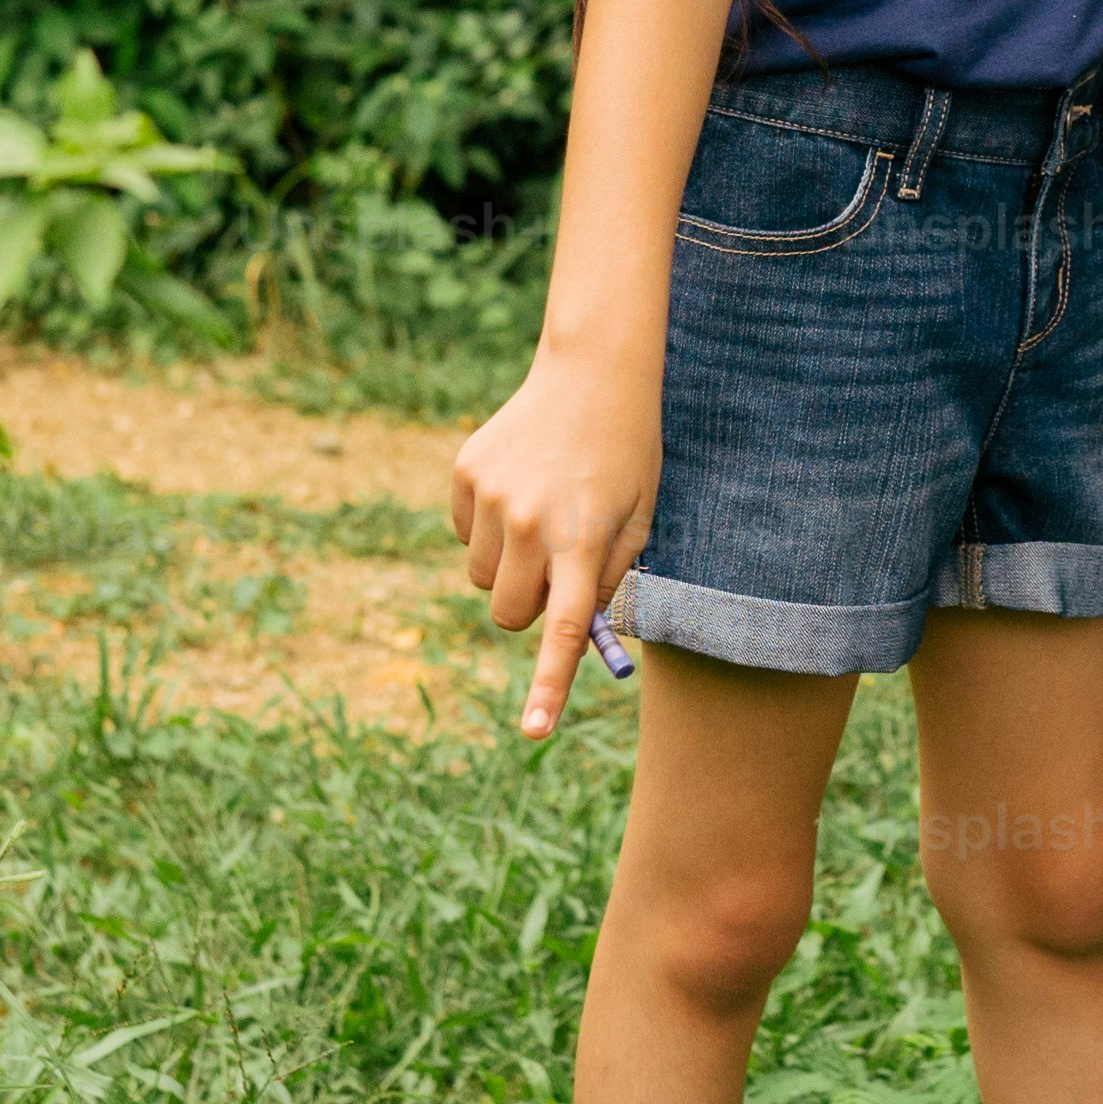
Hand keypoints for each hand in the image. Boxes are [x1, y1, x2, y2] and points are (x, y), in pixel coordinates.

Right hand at [451, 352, 660, 739]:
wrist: (594, 373)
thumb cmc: (628, 455)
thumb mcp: (638, 521)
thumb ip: (606, 580)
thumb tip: (570, 631)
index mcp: (581, 542)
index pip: (563, 632)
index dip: (547, 686)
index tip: (532, 731)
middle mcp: (529, 524)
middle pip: (508, 613)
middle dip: (529, 605)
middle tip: (560, 562)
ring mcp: (491, 498)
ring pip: (481, 576)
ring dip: (508, 564)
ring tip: (543, 512)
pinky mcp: (466, 473)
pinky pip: (464, 533)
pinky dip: (487, 525)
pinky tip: (520, 485)